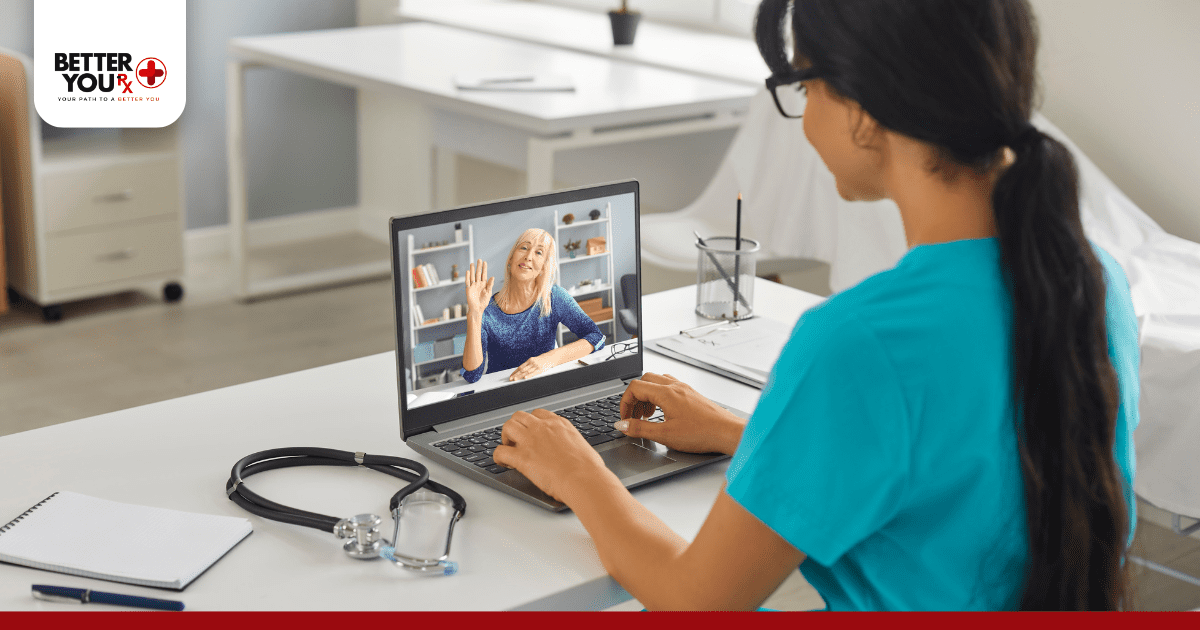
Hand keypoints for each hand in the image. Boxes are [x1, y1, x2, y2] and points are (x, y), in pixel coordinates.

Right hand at [465, 259, 493, 315]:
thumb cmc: (484, 302)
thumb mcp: (488, 292)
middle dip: (479, 267)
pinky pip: (468, 282)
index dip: (484, 268)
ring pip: (472, 276)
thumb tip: (493, 277)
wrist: (477, 308)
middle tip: (479, 260)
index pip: (484, 274)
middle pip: (478, 273)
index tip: (484, 262)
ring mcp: (473, 286)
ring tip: (472, 263)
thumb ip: (490, 285)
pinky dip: (468, 277)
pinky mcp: (468, 289)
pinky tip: (468, 271)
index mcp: (484, 284)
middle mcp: (478, 284)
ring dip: (472, 270)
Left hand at [493, 409, 611, 502]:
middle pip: (520, 416)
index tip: (532, 432)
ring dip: (505, 437)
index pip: (539, 414)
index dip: (532, 423)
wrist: (584, 480)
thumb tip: (571, 452)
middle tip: (517, 440)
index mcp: (559, 425)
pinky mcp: (522, 457)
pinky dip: (498, 456)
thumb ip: (571, 445)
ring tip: (508, 448)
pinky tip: (503, 463)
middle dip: (516, 426)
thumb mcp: (582, 447)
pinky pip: (500, 451)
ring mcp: (531, 441)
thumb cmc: (589, 469)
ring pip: (508, 427)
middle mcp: (543, 428)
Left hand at [510, 353, 553, 380]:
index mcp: (529, 360)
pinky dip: (529, 376)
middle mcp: (532, 363)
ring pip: (526, 372)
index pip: (520, 367)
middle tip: (511, 379)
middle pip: (522, 370)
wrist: (550, 358)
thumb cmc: (541, 360)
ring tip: (515, 379)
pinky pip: (533, 373)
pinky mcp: (540, 370)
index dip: (515, 372)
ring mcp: (536, 366)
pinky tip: (525, 378)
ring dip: (520, 376)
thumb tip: (520, 371)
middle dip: (516, 375)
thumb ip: (528, 365)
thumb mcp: (534, 361)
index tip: (511, 376)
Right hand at [617, 373, 746, 455]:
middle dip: (634, 398)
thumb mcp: (665, 434)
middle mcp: (675, 386)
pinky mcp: (691, 394)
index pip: (635, 387)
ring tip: (647, 416)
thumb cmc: (701, 433)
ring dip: (647, 396)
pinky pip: (669, 387)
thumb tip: (622, 425)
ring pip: (657, 382)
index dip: (624, 403)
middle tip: (633, 416)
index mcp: (666, 393)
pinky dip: (659, 396)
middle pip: (644, 381)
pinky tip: (663, 412)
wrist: (727, 432)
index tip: (624, 418)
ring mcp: (684, 388)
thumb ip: (640, 429)